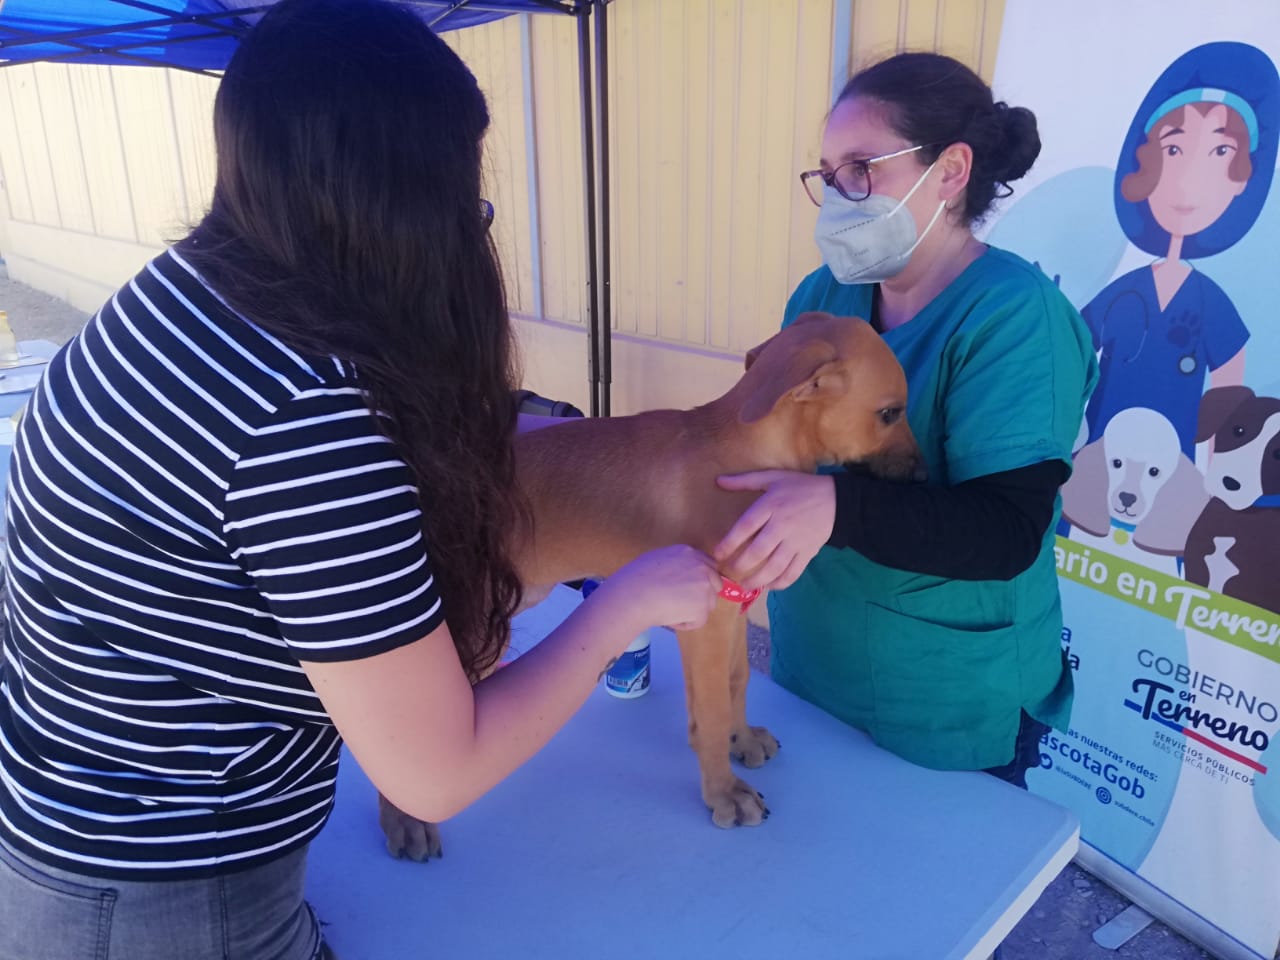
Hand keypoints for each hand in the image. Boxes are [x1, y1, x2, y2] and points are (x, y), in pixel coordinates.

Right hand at [602, 545, 721, 631]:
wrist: (632, 595)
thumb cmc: (634, 579)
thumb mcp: (657, 559)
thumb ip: (676, 563)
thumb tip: (680, 574)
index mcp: (689, 552)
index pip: (709, 566)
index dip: (699, 580)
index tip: (688, 589)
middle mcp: (702, 566)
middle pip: (715, 585)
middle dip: (701, 596)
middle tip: (680, 603)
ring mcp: (704, 586)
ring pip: (707, 604)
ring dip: (692, 610)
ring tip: (668, 608)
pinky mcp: (702, 607)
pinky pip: (698, 621)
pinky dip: (685, 624)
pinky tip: (669, 617)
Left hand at [714, 471, 835, 590]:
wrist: (835, 499)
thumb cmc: (799, 487)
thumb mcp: (772, 477)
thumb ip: (744, 481)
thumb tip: (718, 481)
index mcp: (771, 505)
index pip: (746, 526)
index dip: (729, 542)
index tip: (717, 554)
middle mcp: (783, 525)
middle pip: (758, 550)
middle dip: (741, 565)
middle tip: (729, 573)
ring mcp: (797, 541)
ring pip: (775, 566)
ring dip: (758, 579)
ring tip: (745, 585)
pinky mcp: (808, 552)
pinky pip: (793, 572)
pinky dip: (781, 582)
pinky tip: (769, 586)